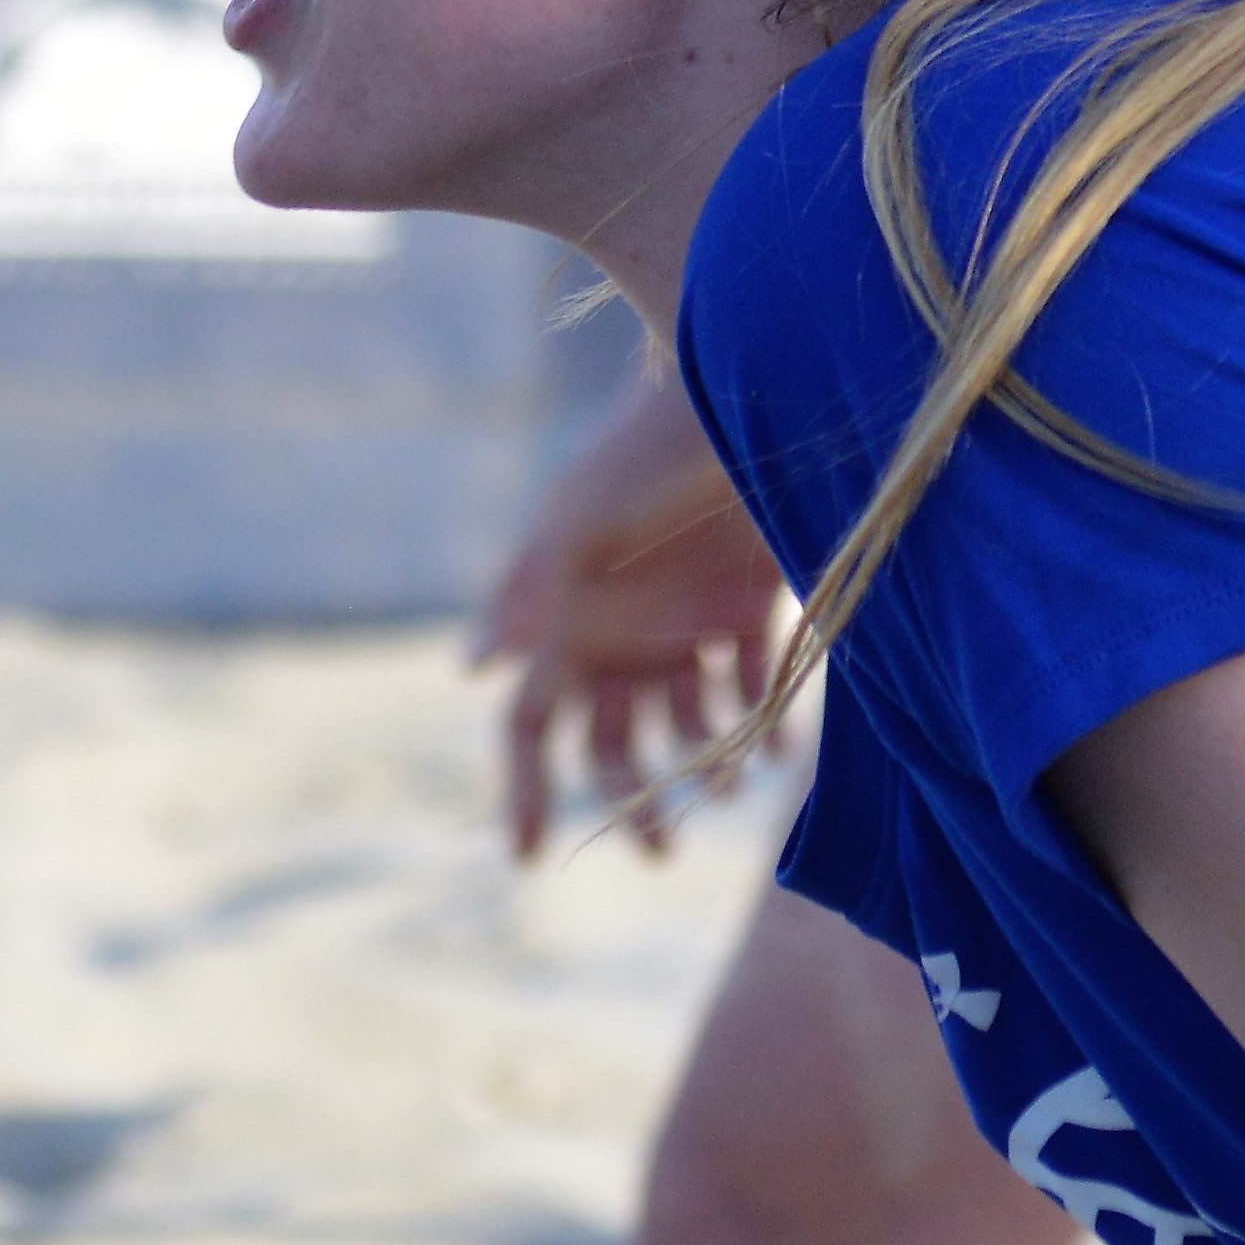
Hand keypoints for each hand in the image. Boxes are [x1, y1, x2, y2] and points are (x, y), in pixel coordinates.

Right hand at [472, 371, 794, 861]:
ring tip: (724, 787)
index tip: (526, 855)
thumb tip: (470, 669)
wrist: (742, 388)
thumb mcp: (579, 522)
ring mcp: (684, 620)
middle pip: (609, 745)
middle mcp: (619, 631)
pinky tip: (774, 752)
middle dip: (626, 800)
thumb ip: (525, 594)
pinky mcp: (748, 605)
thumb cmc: (644, 453)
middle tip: (657, 848)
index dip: (522, 788)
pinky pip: (751, 688)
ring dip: (700, 766)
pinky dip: (761, 725)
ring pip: (684, 726)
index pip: (527, 724)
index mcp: (562, 620)